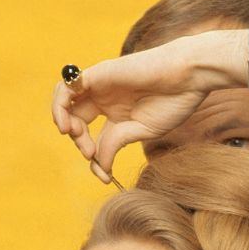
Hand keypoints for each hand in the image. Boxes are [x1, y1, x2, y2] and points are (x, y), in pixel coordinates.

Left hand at [51, 29, 248, 182]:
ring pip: (65, 101)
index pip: (92, 136)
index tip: (105, 176)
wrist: (188, 77)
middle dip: (78, 141)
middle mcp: (104, 98)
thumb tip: (98, 166)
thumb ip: (116, 143)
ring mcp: (99, 85)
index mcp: (116, 113)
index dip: (94, 157)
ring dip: (62, 120)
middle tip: (91, 153)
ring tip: (72, 135)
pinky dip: (60, 104)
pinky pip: (67, 86)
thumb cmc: (173, 101)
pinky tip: (67, 124)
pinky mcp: (98, 73)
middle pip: (75, 120)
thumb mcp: (141, 131)